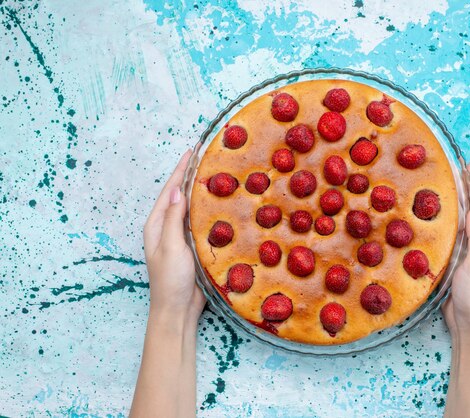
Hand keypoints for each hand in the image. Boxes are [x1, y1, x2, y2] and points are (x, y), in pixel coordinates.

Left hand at [143, 149, 205, 324]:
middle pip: (180, 196)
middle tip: (208, 159)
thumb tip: (178, 190)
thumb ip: (174, 218)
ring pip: (192, 209)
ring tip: (217, 176)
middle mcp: (167, 227)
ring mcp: (180, 237)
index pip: (170, 190)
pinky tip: (222, 205)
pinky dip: (210, 211)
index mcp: (157, 225)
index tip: (192, 151)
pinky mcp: (193, 247)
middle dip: (191, 177)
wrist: (177, 310)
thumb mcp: (171, 246)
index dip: (181, 170)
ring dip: (202, 193)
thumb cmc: (170, 280)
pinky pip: (202, 223)